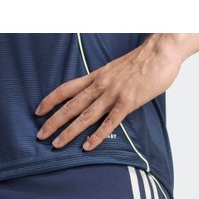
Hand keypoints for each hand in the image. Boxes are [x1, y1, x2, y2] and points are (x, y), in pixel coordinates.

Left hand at [34, 34, 182, 150]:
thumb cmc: (142, 60)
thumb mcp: (115, 68)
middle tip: (39, 135)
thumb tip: (97, 94)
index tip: (38, 111)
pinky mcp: (128, 102)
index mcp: (96, 76)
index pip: (66, 89)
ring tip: (56, 144)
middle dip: (53, 121)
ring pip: (85, 116)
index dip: (50, 100)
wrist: (161, 51)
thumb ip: (105, 82)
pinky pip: (109, 123)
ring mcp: (113, 94)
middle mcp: (100, 85)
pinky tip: (87, 147)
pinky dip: (97, 136)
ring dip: (69, 132)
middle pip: (71, 106)